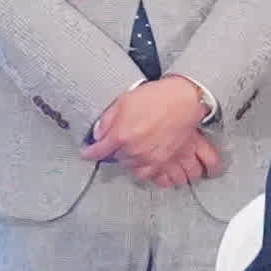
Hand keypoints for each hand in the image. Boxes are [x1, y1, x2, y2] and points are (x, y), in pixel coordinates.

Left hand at [85, 76, 219, 189]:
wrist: (184, 101)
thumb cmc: (156, 97)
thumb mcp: (123, 101)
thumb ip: (107, 120)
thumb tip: (97, 134)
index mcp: (121, 135)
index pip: (99, 150)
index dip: (90, 152)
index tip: (86, 152)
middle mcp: (134, 150)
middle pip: (115, 158)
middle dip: (113, 150)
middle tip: (116, 140)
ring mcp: (149, 157)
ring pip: (129, 166)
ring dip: (126, 158)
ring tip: (130, 148)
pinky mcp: (163, 161)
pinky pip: (146, 172)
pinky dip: (141, 167)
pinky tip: (141, 158)